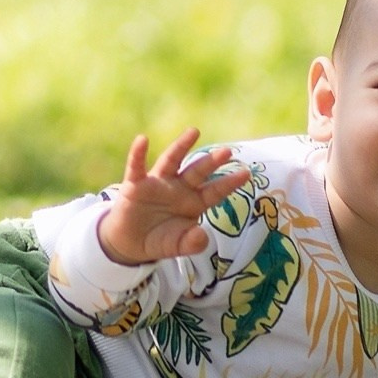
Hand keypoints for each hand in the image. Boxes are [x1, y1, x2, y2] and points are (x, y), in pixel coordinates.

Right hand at [95, 129, 250, 265]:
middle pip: (197, 172)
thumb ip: (192, 243)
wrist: (131, 243)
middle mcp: (179, 188)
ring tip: (194, 132)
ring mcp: (158, 183)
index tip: (246, 174)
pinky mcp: (136, 184)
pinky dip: (138, 154)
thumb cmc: (161, 239)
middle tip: (227, 151)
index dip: (229, 183)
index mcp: (194, 202)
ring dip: (181, 146)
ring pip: (171, 161)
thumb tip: (201, 235)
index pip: (214, 191)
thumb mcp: (179, 246)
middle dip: (211, 162)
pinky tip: (143, 140)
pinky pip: (137, 166)